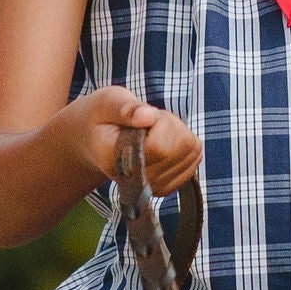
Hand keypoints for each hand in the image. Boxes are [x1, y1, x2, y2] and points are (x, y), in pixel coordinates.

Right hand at [75, 89, 203, 199]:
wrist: (94, 141)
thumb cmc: (101, 117)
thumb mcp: (106, 102)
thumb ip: (125, 108)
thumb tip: (147, 117)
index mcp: (116, 161)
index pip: (159, 147)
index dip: (159, 121)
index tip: (142, 114)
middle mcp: (136, 182)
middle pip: (179, 148)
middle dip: (169, 124)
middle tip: (147, 120)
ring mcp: (154, 187)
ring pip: (191, 151)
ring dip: (177, 132)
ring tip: (153, 129)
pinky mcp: (168, 185)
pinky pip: (195, 157)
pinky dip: (184, 142)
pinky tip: (163, 140)